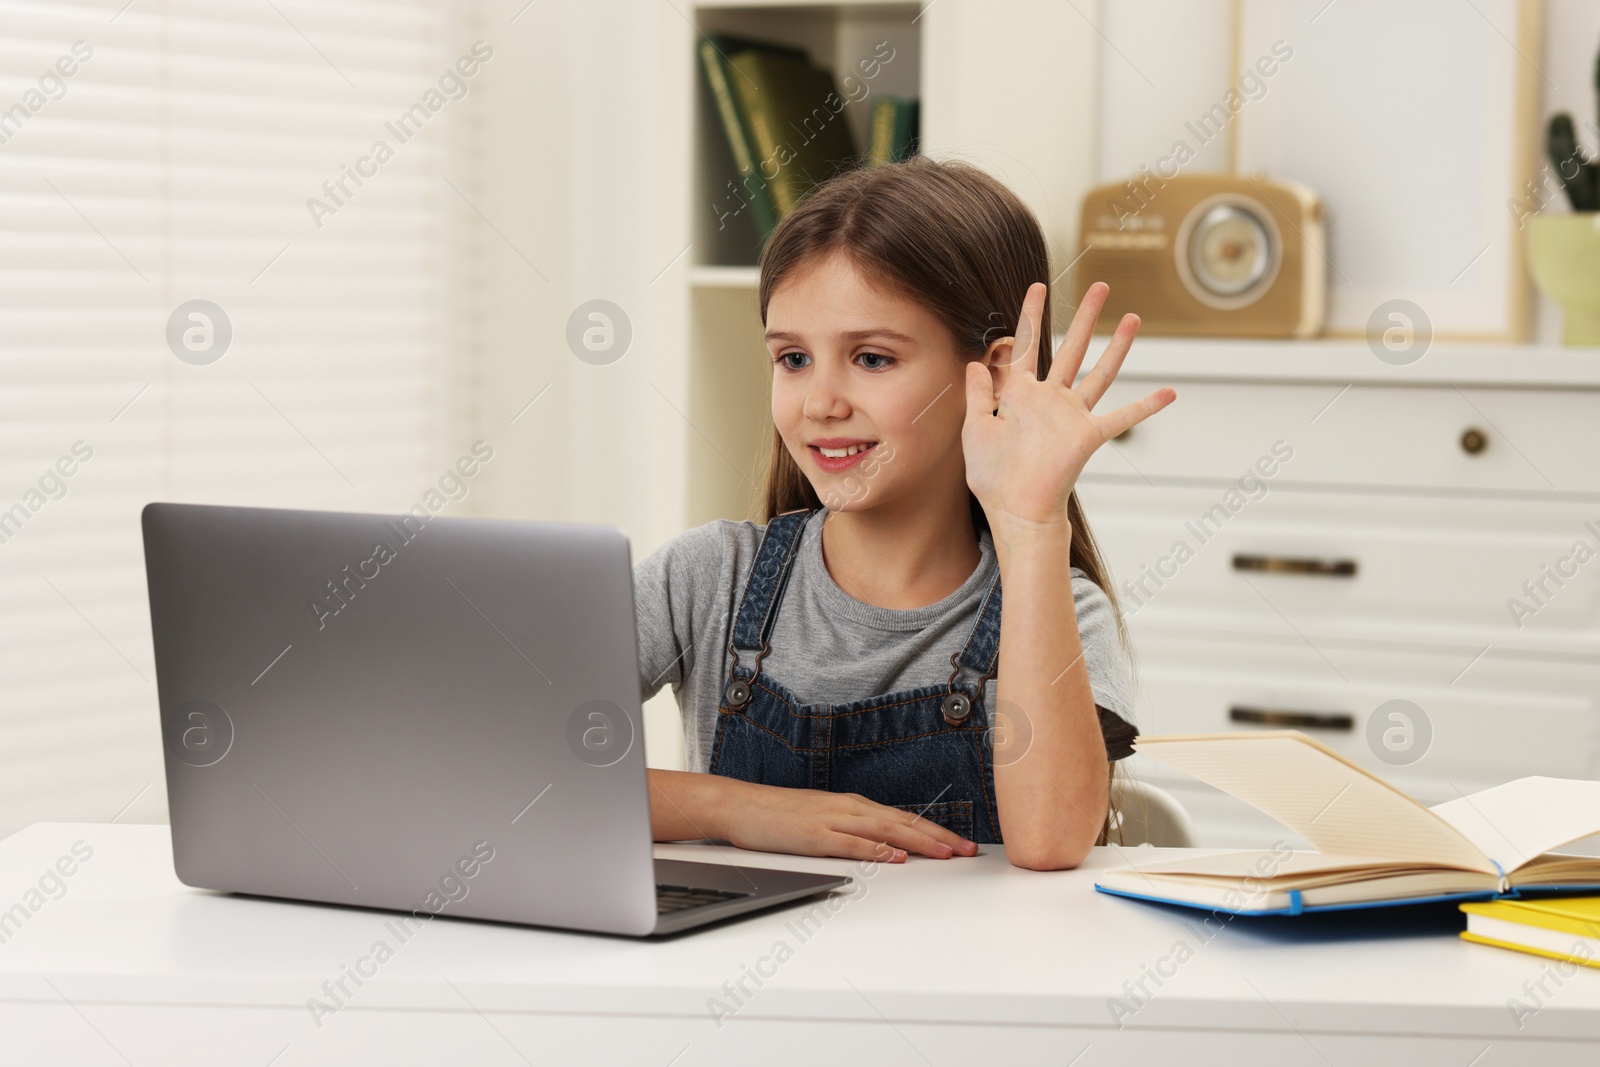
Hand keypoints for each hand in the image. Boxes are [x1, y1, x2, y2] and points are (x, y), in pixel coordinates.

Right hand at [720, 779, 979, 862]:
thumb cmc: (779, 815)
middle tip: (968, 850)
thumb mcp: (823, 819)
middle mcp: (849, 809)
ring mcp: (832, 821)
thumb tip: (885, 847)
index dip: (935, 831)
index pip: (904, 818)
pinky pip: (850, 843)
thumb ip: (854, 831)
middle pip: (903, 822)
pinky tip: (894, 856)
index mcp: (853, 806)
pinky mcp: (815, 836)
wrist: (740, 804)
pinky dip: (875, 849)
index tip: (960, 844)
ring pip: (885, 830)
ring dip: (918, 841)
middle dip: (939, 837)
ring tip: (945, 853)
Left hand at [962, 281, 1174, 532]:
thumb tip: (974, 362)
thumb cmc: (992, 476)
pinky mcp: (1088, 435)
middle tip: (1100, 286)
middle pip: (1072, 347)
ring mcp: (1071, 415)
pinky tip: (1170, 393)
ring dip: (1118, 346)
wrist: (1014, 509)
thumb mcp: (975, 428)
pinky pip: (1123, 418)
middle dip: (1086, 317)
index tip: (1038, 287)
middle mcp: (1050, 399)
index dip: (1031, 315)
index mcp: (1019, 394)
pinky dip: (1147, 406)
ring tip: (1134, 317)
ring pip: (1100, 372)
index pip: (1027, 344)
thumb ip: (977, 394)